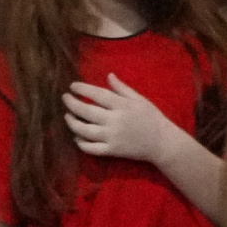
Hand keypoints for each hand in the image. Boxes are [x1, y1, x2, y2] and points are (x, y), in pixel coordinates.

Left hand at [64, 75, 182, 166]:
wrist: (162, 142)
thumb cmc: (151, 117)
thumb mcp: (139, 99)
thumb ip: (122, 88)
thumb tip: (108, 75)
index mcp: (122, 105)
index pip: (97, 94)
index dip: (82, 89)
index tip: (72, 86)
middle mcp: (115, 121)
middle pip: (87, 111)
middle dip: (72, 104)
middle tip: (64, 98)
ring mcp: (112, 137)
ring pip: (84, 131)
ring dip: (72, 122)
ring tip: (67, 116)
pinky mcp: (112, 151)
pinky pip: (91, 148)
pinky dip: (80, 143)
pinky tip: (76, 135)